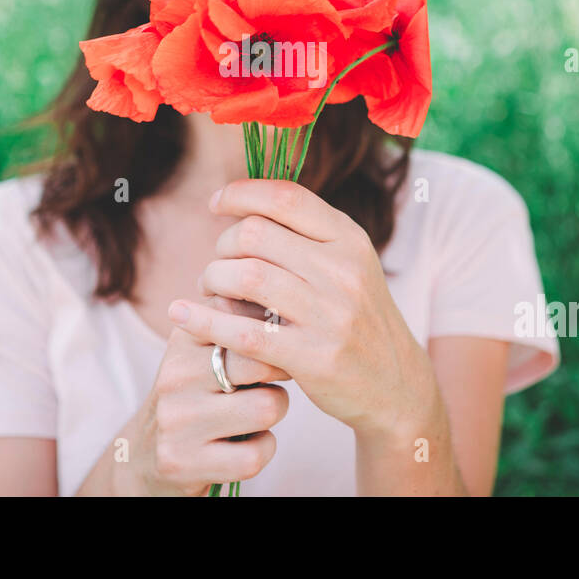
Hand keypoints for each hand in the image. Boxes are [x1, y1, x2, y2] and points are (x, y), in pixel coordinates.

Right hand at [129, 294, 291, 495]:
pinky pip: (257, 453)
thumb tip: (283, 281)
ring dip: (274, 411)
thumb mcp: (201, 348)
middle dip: (282, 369)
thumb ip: (235, 316)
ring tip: (259, 409)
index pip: (245, 317)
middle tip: (275, 377)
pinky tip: (249, 442)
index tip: (280, 339)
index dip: (275, 330)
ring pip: (267, 407)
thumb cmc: (194, 393)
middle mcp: (175, 375)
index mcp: (183, 338)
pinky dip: (264, 448)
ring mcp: (178, 421)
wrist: (142, 456)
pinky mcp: (185, 462)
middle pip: (260, 359)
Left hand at [167, 180, 433, 438]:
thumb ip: (306, 233)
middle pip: (256, 234)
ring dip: (212, 279)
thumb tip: (244, 202)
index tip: (217, 203)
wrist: (395, 385)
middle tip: (218, 264)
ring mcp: (330, 315)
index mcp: (350, 239)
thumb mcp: (349, 264)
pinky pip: (242, 332)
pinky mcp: (313, 358)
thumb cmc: (356, 317)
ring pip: (245, 276)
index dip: (242, 193)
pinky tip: (183, 316)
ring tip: (210, 289)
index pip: (286, 197)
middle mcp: (343, 271)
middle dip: (222, 245)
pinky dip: (205, 321)